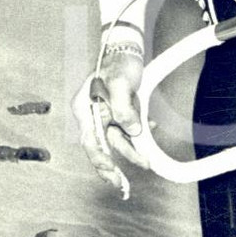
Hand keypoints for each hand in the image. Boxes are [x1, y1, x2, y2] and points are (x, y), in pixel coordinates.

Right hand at [71, 36, 148, 197]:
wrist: (127, 49)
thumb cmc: (119, 63)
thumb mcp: (121, 84)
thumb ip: (125, 108)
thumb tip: (133, 130)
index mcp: (85, 109)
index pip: (90, 140)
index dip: (100, 159)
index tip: (111, 172)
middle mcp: (94, 116)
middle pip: (102, 147)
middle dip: (113, 168)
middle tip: (122, 187)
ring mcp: (106, 116)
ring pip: (118, 141)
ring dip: (132, 152)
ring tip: (146, 164)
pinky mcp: (119, 114)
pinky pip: (128, 131)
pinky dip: (139, 136)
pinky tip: (149, 135)